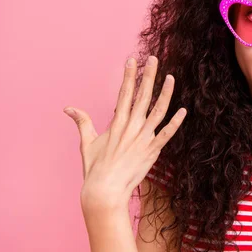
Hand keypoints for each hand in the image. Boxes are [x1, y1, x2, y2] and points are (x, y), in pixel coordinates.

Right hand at [63, 55, 186, 211]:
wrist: (105, 192)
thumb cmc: (95, 169)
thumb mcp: (87, 143)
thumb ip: (82, 122)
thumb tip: (68, 108)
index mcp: (117, 123)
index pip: (124, 93)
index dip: (129, 75)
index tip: (132, 60)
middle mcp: (131, 127)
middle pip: (143, 96)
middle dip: (149, 76)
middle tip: (154, 59)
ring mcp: (143, 139)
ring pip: (158, 111)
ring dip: (166, 93)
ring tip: (171, 77)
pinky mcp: (152, 151)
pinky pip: (167, 134)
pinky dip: (176, 122)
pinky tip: (183, 110)